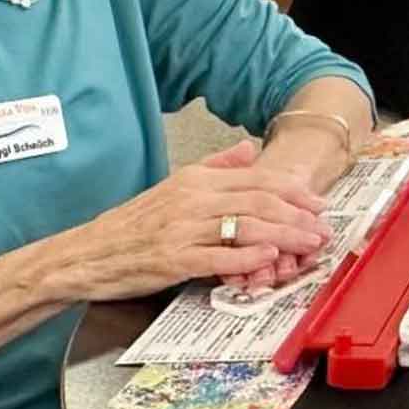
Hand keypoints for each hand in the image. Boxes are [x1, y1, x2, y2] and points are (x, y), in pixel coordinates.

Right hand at [52, 139, 331, 299]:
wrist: (85, 254)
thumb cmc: (132, 224)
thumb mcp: (174, 185)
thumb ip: (216, 167)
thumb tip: (249, 149)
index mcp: (195, 180)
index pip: (257, 180)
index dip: (293, 191)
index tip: (318, 203)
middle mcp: (192, 199)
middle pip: (259, 202)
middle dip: (298, 216)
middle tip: (323, 229)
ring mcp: (182, 229)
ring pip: (245, 228)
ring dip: (284, 237)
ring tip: (308, 245)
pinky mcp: (172, 259)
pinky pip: (217, 257)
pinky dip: (246, 258)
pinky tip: (269, 258)